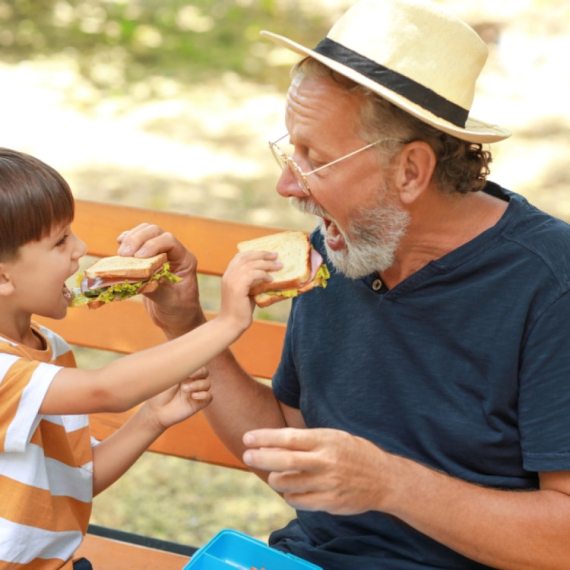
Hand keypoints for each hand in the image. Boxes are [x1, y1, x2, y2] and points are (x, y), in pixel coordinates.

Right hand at [117, 224, 203, 336]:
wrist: (177, 318)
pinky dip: (127, 241)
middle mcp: (174, 253)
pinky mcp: (148, 258)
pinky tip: (119, 246)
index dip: (152, 244)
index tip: (137, 256)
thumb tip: (139, 280)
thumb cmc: (179, 311)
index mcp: (185, 261)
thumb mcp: (170, 303)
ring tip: (121, 253)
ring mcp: (161, 253)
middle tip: (123, 254)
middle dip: (138, 239)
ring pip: (146, 232)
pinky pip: (138, 242)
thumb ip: (156, 290)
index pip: (170, 242)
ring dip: (131, 238)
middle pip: (155, 232)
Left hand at [145, 367, 211, 429]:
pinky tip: (193, 396)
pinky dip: (204, 395)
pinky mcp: (198, 404)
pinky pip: (209, 397)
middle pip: (205, 373)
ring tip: (185, 389)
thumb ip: (177, 369)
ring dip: (198, 385)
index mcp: (185, 374)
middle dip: (200, 372)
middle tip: (190, 375)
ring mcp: (196, 392)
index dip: (197, 364)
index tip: (188, 367)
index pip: (197, 365)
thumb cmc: (159, 394)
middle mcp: (192, 382)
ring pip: (207, 384)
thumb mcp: (167, 379)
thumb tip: (185, 359)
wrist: (156, 412)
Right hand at [218, 250, 280, 332]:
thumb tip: (269, 274)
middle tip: (275, 255)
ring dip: (266, 264)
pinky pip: (252, 275)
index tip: (267, 253)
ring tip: (278, 266)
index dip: (254, 252)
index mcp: (229, 274)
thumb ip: (253, 281)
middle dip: (262, 254)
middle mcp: (228, 275)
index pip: (240, 256)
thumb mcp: (247, 291)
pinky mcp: (237, 288)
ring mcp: (232, 281)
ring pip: (251, 265)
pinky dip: (263, 275)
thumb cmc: (240, 310)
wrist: (231, 324)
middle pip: (246, 257)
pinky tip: (270, 279)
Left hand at [242, 427, 388, 514]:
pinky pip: (298, 501)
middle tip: (247, 456)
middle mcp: (326, 461)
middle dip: (261, 458)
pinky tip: (291, 490)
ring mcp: (328, 483)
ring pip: (287, 484)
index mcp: (326, 440)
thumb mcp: (334, 437)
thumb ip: (307, 441)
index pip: (289, 437)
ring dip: (275, 479)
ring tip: (275, 475)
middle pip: (284, 461)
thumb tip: (273, 443)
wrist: (385, 479)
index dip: (265, 437)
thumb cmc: (355, 453)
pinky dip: (289, 495)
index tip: (248, 438)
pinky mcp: (329, 502)